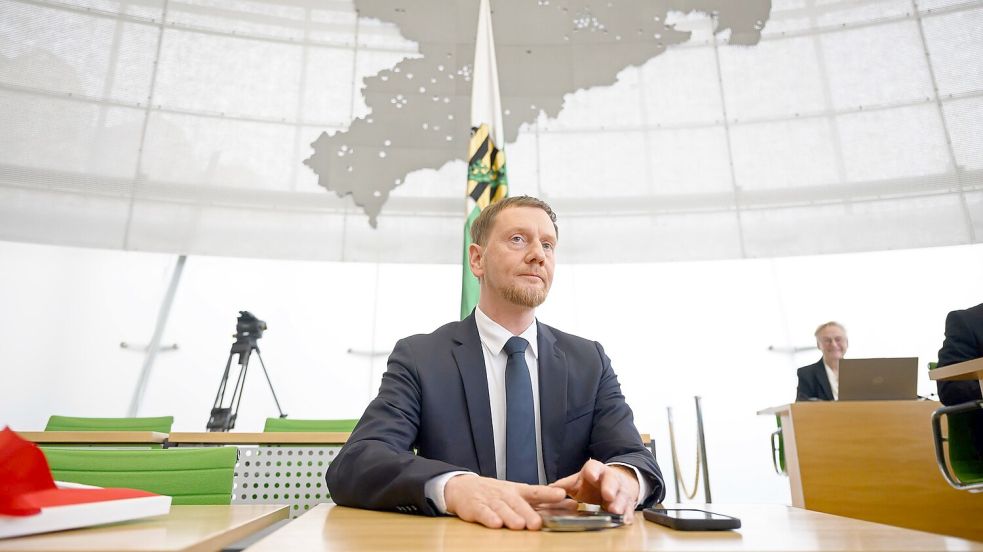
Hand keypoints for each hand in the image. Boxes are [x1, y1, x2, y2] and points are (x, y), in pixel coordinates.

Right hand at [444, 475, 572, 529]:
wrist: (463, 487)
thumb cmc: (496, 493)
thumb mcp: (519, 494)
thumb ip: (543, 502)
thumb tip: (572, 505)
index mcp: (518, 491)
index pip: (535, 491)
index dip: (548, 493)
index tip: (562, 495)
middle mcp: (506, 495)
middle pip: (518, 504)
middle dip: (528, 513)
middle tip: (537, 523)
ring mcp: (491, 500)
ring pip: (502, 509)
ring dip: (511, 516)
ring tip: (519, 525)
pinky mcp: (476, 507)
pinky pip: (483, 513)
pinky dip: (489, 517)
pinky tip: (496, 523)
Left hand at [549, 459, 639, 522]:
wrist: (615, 483)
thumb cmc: (593, 483)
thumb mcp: (579, 481)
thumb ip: (565, 485)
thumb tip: (548, 489)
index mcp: (595, 471)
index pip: (594, 467)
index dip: (593, 471)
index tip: (591, 476)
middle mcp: (610, 478)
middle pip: (611, 480)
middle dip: (610, 487)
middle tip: (607, 495)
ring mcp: (620, 490)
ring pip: (622, 495)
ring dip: (619, 503)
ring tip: (615, 511)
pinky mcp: (628, 502)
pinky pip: (629, 508)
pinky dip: (628, 514)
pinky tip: (625, 520)